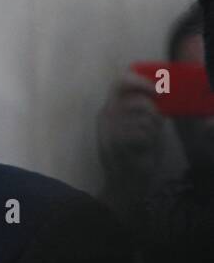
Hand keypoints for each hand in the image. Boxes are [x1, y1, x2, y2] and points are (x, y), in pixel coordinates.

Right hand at [97, 69, 162, 191]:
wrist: (124, 181)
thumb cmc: (135, 152)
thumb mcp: (138, 126)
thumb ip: (143, 109)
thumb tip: (156, 93)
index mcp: (110, 109)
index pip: (120, 82)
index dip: (139, 81)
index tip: (155, 90)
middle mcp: (106, 116)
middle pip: (137, 101)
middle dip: (153, 113)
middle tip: (155, 124)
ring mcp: (109, 128)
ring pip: (143, 117)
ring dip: (153, 129)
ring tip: (147, 140)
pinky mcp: (115, 142)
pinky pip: (142, 131)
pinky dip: (149, 140)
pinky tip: (143, 148)